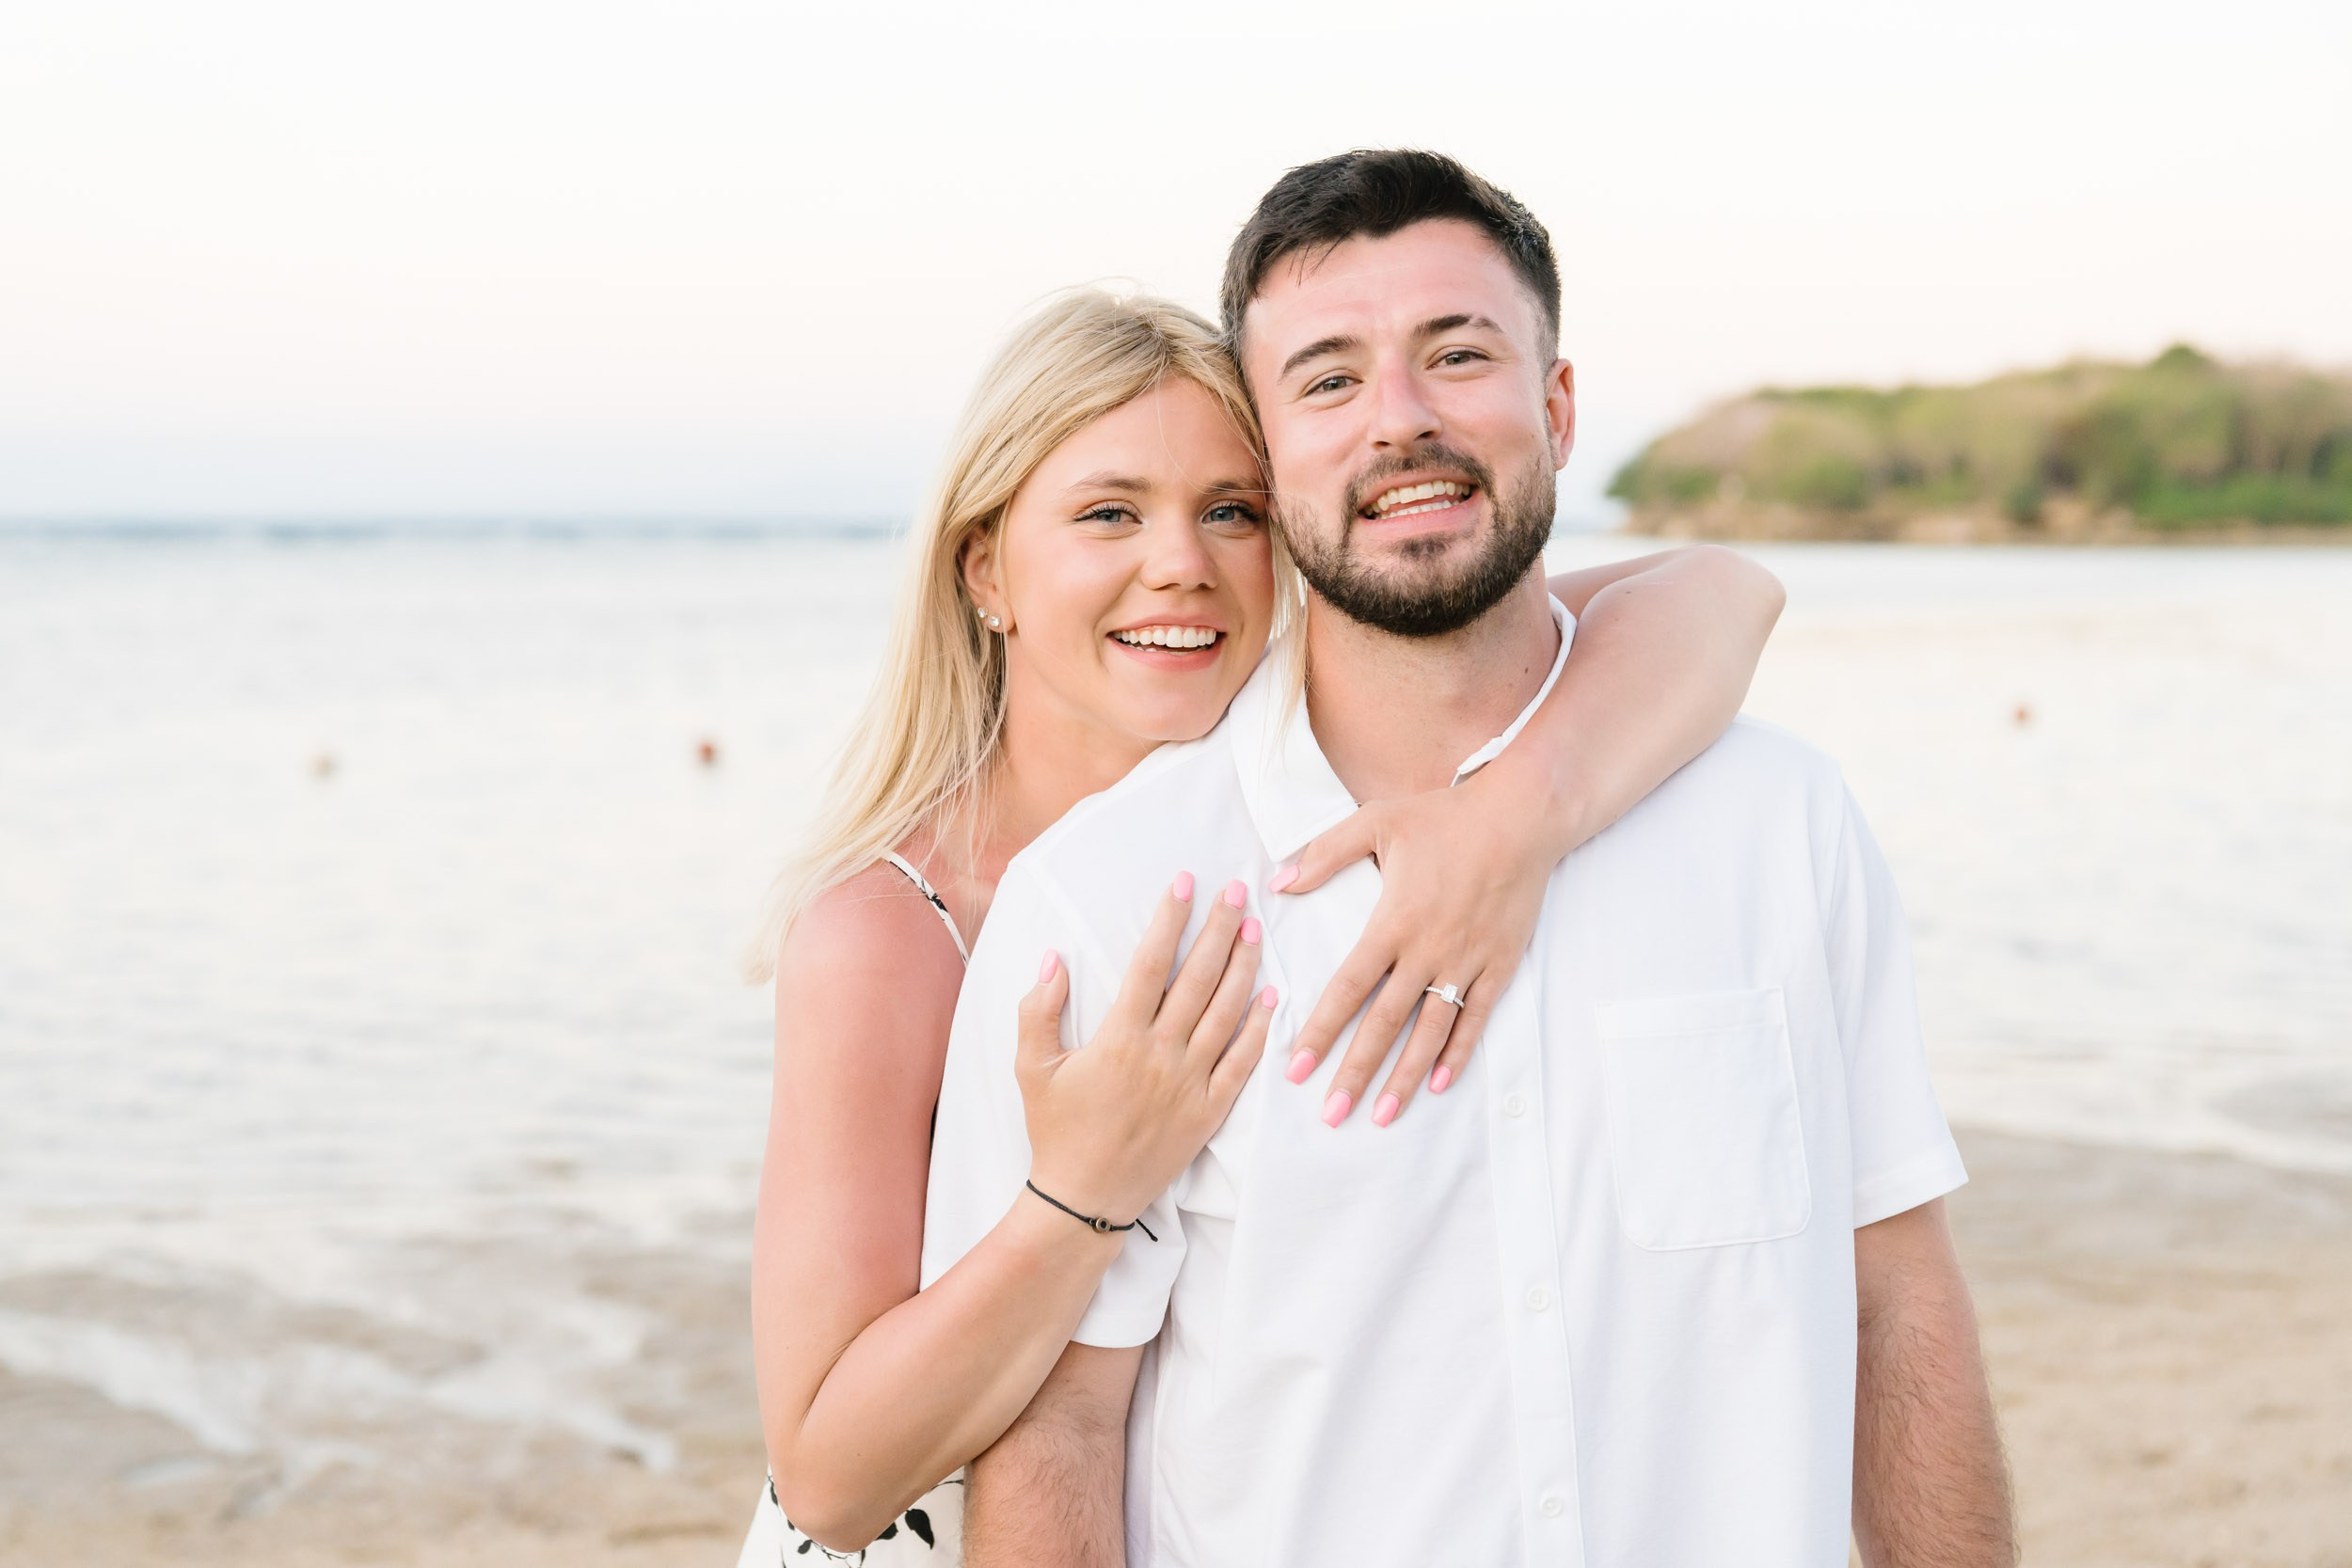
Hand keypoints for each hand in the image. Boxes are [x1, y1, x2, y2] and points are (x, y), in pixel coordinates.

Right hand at [1016, 874, 1276, 1222]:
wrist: (1083, 1198)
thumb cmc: (1056, 1130)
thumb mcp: (1031, 1068)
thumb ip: (1039, 1010)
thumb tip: (1054, 958)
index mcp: (1119, 1039)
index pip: (1150, 964)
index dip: (1169, 919)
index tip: (1184, 883)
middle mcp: (1161, 1055)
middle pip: (1199, 978)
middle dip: (1220, 929)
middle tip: (1237, 890)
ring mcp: (1190, 1083)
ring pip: (1227, 1013)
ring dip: (1244, 966)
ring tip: (1256, 928)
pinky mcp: (1210, 1111)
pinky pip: (1242, 1063)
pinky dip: (1260, 1028)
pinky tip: (1271, 997)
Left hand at [1273, 763, 1577, 1126]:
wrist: (1521, 816)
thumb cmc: (1445, 816)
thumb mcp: (1376, 821)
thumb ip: (1324, 853)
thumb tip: (1278, 883)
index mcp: (1393, 921)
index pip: (1348, 988)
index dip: (1322, 1030)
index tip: (1297, 1067)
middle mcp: (1428, 950)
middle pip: (1385, 1023)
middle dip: (1356, 1071)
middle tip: (1332, 1114)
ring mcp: (1467, 961)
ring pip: (1430, 1031)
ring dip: (1405, 1076)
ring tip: (1382, 1114)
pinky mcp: (1500, 964)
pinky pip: (1476, 1018)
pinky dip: (1459, 1052)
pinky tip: (1440, 1083)